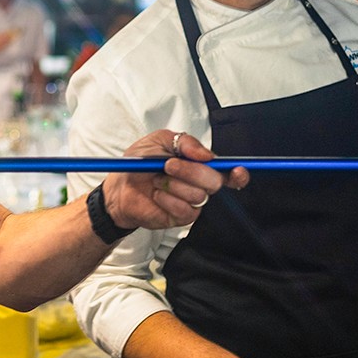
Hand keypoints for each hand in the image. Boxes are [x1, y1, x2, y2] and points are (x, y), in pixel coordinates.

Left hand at [101, 131, 248, 230]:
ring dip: (173, 185)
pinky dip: (167, 200)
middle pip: (214, 181)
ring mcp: (191, 201)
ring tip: (156, 180)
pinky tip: (157, 195)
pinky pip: (185, 210)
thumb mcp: (159, 140)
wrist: (119, 187)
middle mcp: (199, 183)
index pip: (228, 171)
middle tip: (168, 165)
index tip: (238, 170)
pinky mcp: (181, 217)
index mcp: (199, 163)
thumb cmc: (139, 163)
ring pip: (198, 195)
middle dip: (191, 171)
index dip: (238, 173)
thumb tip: (206, 154)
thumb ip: (184, 142)